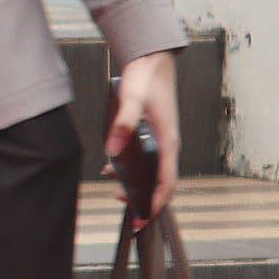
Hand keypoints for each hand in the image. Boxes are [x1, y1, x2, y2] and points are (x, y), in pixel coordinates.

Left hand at [108, 50, 181, 215]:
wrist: (152, 60)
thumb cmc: (146, 79)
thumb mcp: (132, 101)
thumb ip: (123, 125)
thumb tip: (113, 152)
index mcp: (168, 142)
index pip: (167, 182)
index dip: (156, 203)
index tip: (143, 218)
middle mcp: (168, 144)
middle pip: (161, 182)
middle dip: (146, 200)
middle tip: (129, 215)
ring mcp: (161, 140)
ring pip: (153, 172)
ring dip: (138, 185)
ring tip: (117, 192)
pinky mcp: (152, 134)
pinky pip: (145, 159)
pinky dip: (130, 168)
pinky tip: (110, 168)